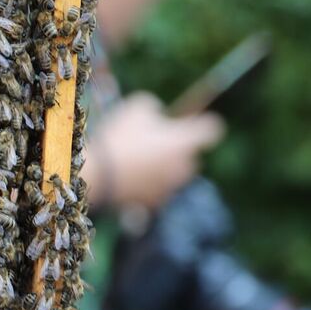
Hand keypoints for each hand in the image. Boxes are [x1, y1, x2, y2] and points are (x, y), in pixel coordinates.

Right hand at [82, 92, 224, 209]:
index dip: (203, 123)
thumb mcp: (137, 107)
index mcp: (186, 141)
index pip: (212, 129)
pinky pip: (156, 189)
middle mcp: (185, 166)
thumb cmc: (120, 137)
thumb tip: (158, 114)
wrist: (98, 175)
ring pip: (172, 173)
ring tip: (135, 159)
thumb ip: (155, 107)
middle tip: (152, 141)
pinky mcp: (155, 203)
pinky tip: (127, 176)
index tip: (189, 122)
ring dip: (162, 166)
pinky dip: (147, 183)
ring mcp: (171, 187)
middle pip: (190, 155)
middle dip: (176, 149)